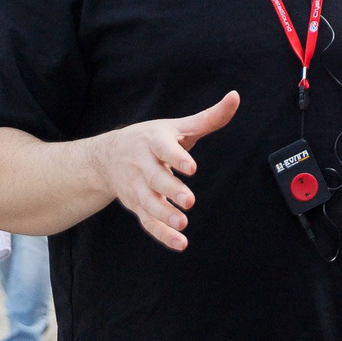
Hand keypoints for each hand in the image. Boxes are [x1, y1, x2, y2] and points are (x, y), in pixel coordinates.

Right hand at [84, 91, 238, 252]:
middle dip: (170, 190)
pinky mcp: (136, 206)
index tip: (191, 167)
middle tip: (188, 201)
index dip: (176, 157)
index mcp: (153, 142)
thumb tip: (235, 97)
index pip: (164, 148)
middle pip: (155, 179)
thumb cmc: (150, 138)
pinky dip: (162, 234)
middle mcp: (141, 165)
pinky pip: (147, 222)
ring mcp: (137, 187)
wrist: (106, 157)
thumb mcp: (177, 126)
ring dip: (163, 215)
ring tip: (181, 223)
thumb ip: (208, 117)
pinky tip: (180, 243)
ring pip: (148, 203)